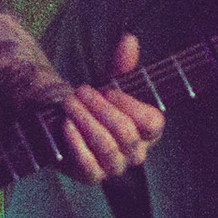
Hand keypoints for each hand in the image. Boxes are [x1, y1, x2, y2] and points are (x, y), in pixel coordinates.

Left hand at [57, 34, 163, 182]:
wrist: (65, 124)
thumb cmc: (95, 105)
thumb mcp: (109, 83)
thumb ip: (121, 64)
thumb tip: (129, 40)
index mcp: (148, 131)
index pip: (152, 123)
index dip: (130, 105)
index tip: (108, 90)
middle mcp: (136, 153)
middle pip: (126, 133)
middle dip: (100, 108)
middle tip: (80, 92)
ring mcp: (115, 167)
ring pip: (107, 147)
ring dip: (85, 121)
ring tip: (68, 102)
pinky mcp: (92, 177)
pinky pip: (89, 166)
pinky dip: (76, 144)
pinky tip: (65, 125)